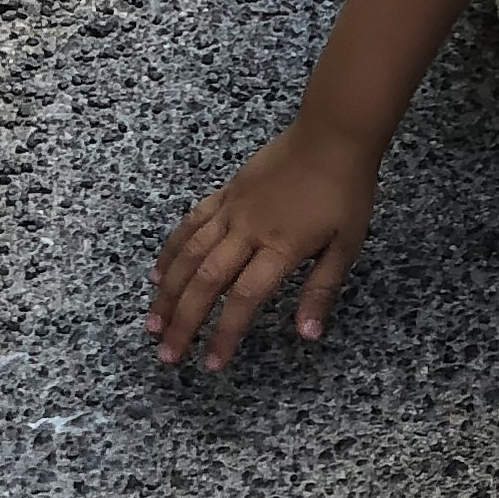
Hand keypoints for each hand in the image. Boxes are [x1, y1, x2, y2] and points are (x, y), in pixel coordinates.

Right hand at [149, 121, 377, 370]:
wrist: (332, 133)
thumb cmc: (345, 191)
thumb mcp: (347, 244)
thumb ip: (321, 290)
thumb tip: (307, 335)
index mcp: (281, 247)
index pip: (243, 299)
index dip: (225, 334)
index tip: (212, 364)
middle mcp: (248, 231)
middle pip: (206, 282)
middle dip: (183, 322)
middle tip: (167, 355)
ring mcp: (232, 210)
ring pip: (189, 255)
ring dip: (166, 292)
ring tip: (151, 323)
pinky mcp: (225, 192)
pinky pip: (190, 224)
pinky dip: (170, 250)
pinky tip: (157, 273)